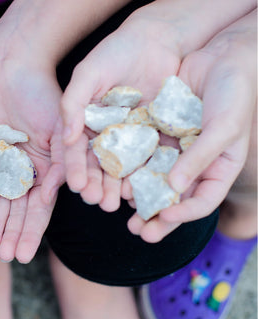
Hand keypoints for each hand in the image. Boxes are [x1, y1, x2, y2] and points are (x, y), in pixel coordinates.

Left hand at [0, 53, 64, 262]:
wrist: (12, 62)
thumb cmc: (43, 91)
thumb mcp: (60, 127)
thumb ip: (64, 161)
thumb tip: (63, 194)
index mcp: (45, 168)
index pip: (38, 208)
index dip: (31, 232)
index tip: (22, 255)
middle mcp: (22, 169)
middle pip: (16, 209)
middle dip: (11, 233)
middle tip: (4, 256)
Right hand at [61, 14, 182, 211]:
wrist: (155, 39)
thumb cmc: (114, 52)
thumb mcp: (87, 74)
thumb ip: (72, 103)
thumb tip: (68, 138)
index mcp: (84, 121)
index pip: (76, 149)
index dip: (75, 168)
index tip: (77, 186)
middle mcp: (104, 132)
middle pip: (97, 164)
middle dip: (96, 184)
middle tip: (97, 201)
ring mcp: (128, 135)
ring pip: (120, 166)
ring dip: (117, 186)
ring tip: (117, 203)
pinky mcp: (152, 134)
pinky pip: (146, 157)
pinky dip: (142, 174)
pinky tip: (140, 189)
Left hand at [127, 10, 256, 241]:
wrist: (221, 56)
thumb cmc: (234, 91)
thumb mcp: (224, 126)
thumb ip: (200, 157)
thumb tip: (174, 188)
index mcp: (219, 168)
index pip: (203, 201)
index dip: (184, 214)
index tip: (163, 218)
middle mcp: (195, 163)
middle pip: (174, 198)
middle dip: (156, 216)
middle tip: (137, 232)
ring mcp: (175, 149)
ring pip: (154, 179)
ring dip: (138, 195)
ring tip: (119, 208)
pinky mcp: (158, 132)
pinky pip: (142, 154)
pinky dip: (130, 167)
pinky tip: (114, 177)